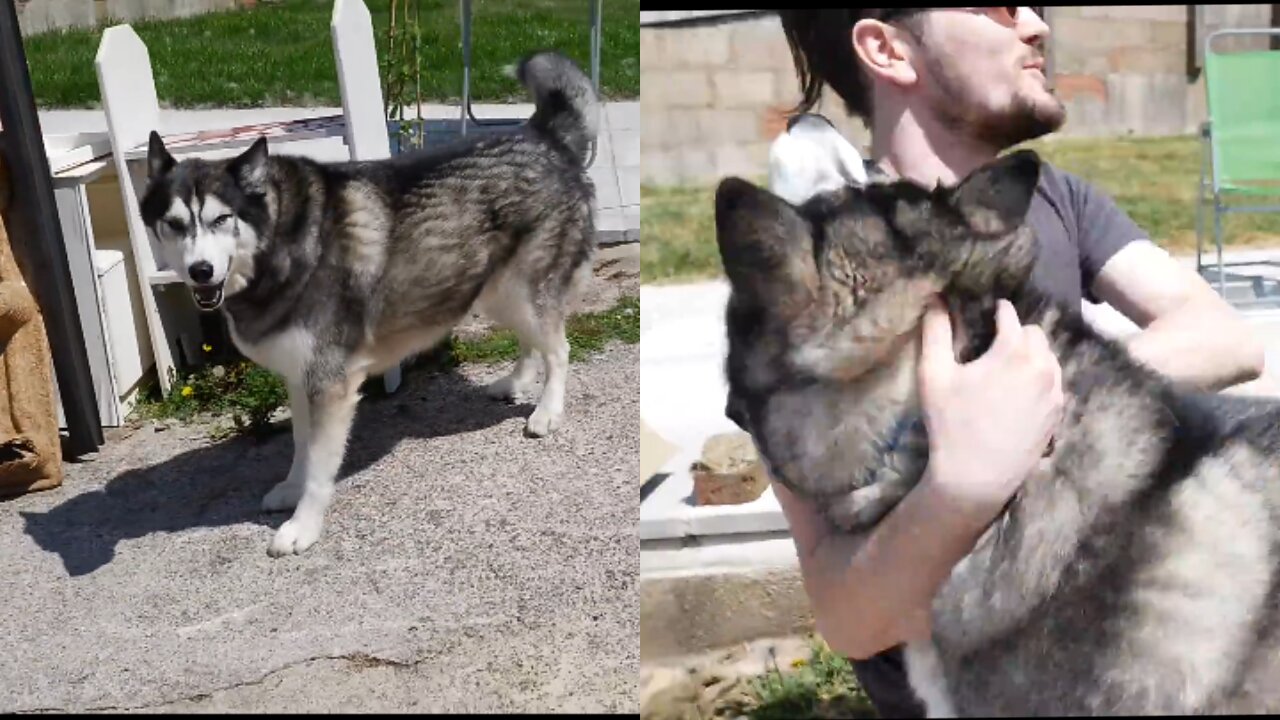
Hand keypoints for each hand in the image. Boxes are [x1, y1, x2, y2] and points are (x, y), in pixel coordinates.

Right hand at [917, 297, 1063, 520]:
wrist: (976, 477)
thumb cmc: (951, 423)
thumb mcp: (934, 374)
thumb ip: (935, 331)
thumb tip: (936, 298)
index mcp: (1014, 351)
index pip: (1010, 315)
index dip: (996, 311)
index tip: (986, 315)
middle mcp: (1042, 366)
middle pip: (1035, 333)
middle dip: (1017, 333)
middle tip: (994, 344)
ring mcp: (1055, 392)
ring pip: (1049, 358)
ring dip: (1032, 355)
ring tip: (1008, 368)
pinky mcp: (1058, 414)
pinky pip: (1054, 383)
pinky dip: (1040, 378)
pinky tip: (1018, 392)